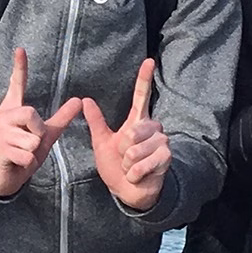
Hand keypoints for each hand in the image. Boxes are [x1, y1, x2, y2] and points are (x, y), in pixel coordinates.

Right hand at [0, 47, 83, 198]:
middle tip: (32, 142)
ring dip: (33, 151)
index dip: (19, 68)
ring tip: (23, 154)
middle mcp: (1, 117)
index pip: (16, 85)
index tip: (21, 49)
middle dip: (38, 131)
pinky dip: (28, 163)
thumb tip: (79, 100)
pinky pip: (26, 155)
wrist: (6, 177)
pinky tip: (18, 163)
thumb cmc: (24, 153)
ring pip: (30, 138)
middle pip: (30, 113)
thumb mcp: (46, 135)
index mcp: (13, 110)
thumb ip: (61, 118)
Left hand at [83, 58, 170, 212]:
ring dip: (126, 165)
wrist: (129, 191)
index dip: (144, 78)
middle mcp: (152, 128)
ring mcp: (162, 142)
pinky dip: (134, 174)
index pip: (141, 95)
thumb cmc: (116, 166)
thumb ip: (96, 122)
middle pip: (131, 133)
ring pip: (135, 150)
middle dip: (121, 151)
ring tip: (131, 168)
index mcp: (137, 121)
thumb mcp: (101, 143)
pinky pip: (141, 164)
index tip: (149, 60)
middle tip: (124, 159)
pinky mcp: (166, 158)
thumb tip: (85, 100)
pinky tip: (137, 176)